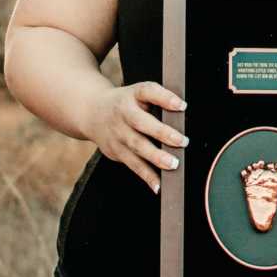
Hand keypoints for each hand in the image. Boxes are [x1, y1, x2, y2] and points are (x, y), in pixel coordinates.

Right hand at [86, 79, 187, 193]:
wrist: (92, 112)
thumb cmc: (125, 103)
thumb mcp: (138, 93)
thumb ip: (159, 100)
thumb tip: (184, 114)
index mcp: (132, 95)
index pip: (148, 91)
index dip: (165, 98)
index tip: (182, 106)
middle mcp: (123, 113)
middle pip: (142, 123)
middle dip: (163, 133)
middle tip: (182, 141)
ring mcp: (118, 133)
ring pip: (137, 146)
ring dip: (156, 157)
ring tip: (173, 165)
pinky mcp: (116, 151)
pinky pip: (133, 165)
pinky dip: (146, 176)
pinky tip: (158, 185)